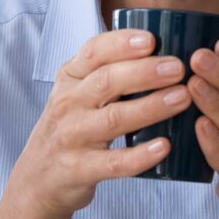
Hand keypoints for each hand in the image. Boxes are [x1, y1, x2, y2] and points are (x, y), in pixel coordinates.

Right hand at [6, 29, 192, 217]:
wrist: (36, 179)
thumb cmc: (70, 126)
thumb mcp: (76, 93)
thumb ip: (107, 73)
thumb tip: (163, 51)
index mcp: (70, 78)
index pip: (94, 52)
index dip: (122, 43)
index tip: (151, 39)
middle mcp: (68, 104)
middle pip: (107, 81)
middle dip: (145, 72)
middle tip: (178, 68)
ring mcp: (72, 137)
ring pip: (113, 119)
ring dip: (150, 107)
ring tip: (182, 98)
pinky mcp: (79, 169)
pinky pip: (114, 162)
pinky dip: (140, 155)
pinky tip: (164, 146)